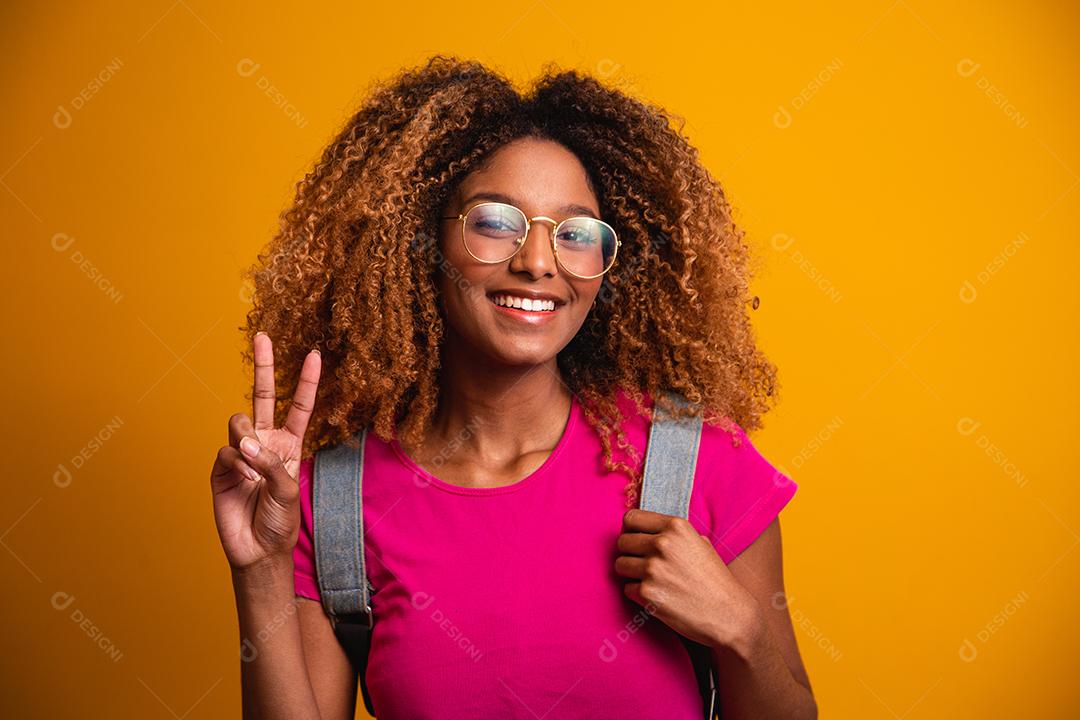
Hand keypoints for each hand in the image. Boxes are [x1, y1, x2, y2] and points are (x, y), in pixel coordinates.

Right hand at [209, 332, 321, 571]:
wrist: (257, 550)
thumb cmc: (280, 521)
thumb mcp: (288, 489)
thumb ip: (271, 463)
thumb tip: (245, 442)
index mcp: (289, 444)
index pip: (298, 406)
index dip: (306, 381)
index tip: (314, 353)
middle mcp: (265, 442)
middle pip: (262, 395)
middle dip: (264, 365)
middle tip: (264, 336)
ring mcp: (240, 452)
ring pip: (238, 421)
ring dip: (247, 437)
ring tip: (252, 463)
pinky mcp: (220, 467)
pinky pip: (226, 451)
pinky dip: (236, 463)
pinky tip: (243, 480)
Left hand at [615, 508, 761, 649]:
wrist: (729, 615)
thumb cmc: (716, 580)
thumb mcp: (701, 543)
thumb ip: (674, 535)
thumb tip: (648, 531)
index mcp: (676, 527)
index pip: (631, 518)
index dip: (631, 531)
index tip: (636, 540)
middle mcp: (662, 543)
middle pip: (622, 541)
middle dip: (630, 553)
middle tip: (643, 564)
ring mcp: (653, 568)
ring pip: (620, 565)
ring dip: (630, 574)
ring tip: (650, 581)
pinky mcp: (647, 593)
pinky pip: (627, 589)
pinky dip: (637, 594)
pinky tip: (656, 596)